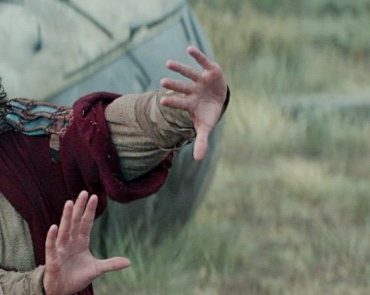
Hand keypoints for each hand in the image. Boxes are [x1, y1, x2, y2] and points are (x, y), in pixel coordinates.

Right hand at [43, 191, 130, 294]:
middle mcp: (70, 242)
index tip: (94, 197)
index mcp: (81, 242)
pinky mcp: (52, 259)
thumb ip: (110, 264)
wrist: (61, 291)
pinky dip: (52, 237)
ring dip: (67, 217)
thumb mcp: (96, 270)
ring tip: (69, 203)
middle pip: (75, 222)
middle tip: (83, 193)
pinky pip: (51, 246)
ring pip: (64, 231)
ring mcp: (60, 249)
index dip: (89, 211)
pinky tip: (54, 227)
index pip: (86, 223)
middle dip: (79, 208)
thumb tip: (128, 262)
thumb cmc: (76, 277)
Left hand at [160, 46, 227, 160]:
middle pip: (181, 87)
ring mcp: (200, 80)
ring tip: (167, 63)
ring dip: (179, 68)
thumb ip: (201, 141)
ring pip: (188, 73)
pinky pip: (202, 61)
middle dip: (173, 84)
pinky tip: (189, 48)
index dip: (172, 101)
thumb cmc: (208, 113)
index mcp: (189, 103)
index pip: (178, 103)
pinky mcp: (210, 71)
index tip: (162, 101)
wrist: (218, 100)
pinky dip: (197, 55)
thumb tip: (198, 160)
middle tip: (162, 81)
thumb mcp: (206, 127)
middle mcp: (192, 90)